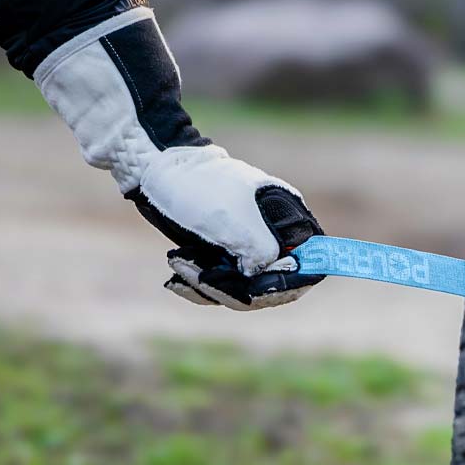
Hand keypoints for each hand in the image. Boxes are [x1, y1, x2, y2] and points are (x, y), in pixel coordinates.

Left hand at [130, 145, 324, 309]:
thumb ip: (264, 254)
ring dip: (207, 286)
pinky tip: (177, 271)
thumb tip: (262, 279)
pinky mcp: (223, 257)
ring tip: (179, 263)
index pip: (310, 264)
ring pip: (241, 290)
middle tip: (203, 277)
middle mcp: (275, 236)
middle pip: (273, 285)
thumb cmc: (200, 190)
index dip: (286, 283)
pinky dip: (197, 285)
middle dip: (234, 288)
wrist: (155, 174)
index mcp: (291, 219)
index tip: (253, 289)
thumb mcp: (235, 224)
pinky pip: (220, 286)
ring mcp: (248, 247)